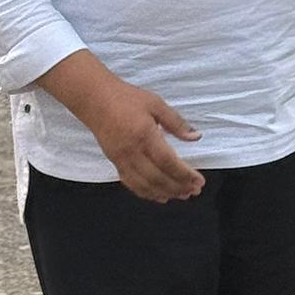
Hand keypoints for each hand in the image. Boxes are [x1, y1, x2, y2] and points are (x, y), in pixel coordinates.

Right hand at [92, 77, 204, 202]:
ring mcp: (121, 160)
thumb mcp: (156, 104)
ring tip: (181, 195)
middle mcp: (132, 152)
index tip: (199, 181)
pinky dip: (146, 192)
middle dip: (178, 187)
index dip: (184, 175)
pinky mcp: (114, 162)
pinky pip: (131, 183)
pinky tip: (159, 195)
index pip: (167, 162)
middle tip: (194, 191)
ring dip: (164, 193)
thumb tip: (195, 137)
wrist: (95, 100)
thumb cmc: (127, 98)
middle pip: (157, 178)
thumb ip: (176, 122)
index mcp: (145, 136)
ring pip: (144, 185)